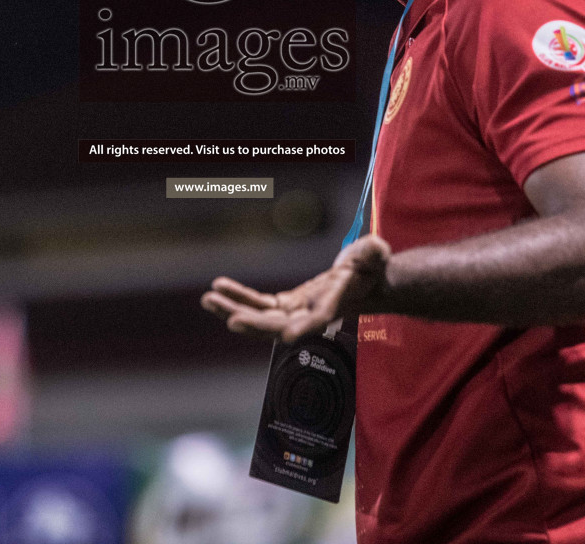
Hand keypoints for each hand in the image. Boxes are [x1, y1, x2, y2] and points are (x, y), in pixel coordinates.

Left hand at [201, 235, 390, 341]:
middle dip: (256, 323)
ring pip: (261, 317)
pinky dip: (239, 297)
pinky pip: (258, 304)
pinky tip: (218, 287)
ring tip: (208, 299)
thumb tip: (375, 248)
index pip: (319, 320)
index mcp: (335, 304)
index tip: (286, 336)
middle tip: (230, 320)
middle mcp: (311, 315)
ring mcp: (296, 312)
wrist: (364, 280)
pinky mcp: (287, 305)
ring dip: (234, 309)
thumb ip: (374, 252)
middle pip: (280, 325)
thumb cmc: (371, 266)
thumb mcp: (375, 254)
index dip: (304, 328)